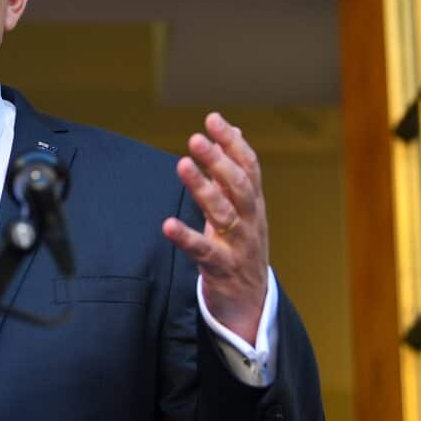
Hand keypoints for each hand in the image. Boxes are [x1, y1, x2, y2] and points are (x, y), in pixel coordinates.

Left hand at [162, 112, 268, 345]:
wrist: (251, 301)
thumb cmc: (241, 245)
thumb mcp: (242, 207)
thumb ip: (234, 171)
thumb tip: (231, 131)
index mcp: (254, 203)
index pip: (248, 167)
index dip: (232, 142)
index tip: (212, 119)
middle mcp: (250, 220)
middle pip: (238, 186)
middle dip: (218, 160)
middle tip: (195, 139)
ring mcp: (237, 245)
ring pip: (223, 213)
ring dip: (203, 188)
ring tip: (183, 165)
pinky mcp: (221, 267)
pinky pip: (202, 250)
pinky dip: (185, 237)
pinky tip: (167, 225)